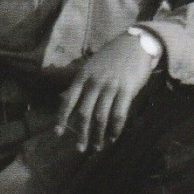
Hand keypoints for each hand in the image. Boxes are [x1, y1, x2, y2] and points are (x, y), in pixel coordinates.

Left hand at [55, 31, 159, 152]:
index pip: (68, 101)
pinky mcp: (127, 90)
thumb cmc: (111, 57)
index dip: (62, 118)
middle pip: (83, 113)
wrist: (135, 44)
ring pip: (101, 117)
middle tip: (80, 149)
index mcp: (82, 77)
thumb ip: (81, 82)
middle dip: (81, 133)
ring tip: (98, 147)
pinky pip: (119, 114)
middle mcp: (93, 83)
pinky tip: (114, 138)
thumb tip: (67, 98)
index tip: (57, 134)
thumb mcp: (90, 66)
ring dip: (99, 135)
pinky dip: (115, 129)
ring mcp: (110, 87)